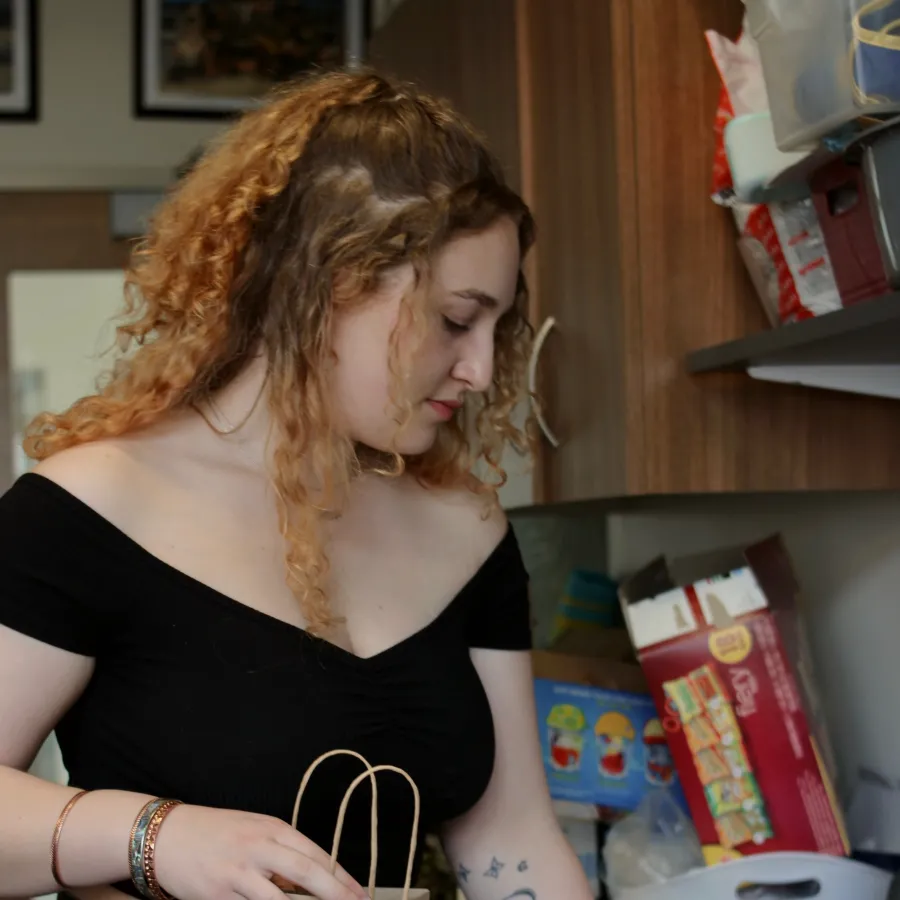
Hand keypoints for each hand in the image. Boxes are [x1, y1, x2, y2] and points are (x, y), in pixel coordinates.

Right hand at [152, 804, 368, 899]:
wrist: (166, 836)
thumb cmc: (214, 833)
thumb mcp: (253, 830)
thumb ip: (281, 853)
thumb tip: (312, 882)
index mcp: (272, 828)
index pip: (316, 854)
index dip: (341, 877)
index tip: (360, 893)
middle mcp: (258, 848)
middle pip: (307, 873)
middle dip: (336, 893)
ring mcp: (238, 874)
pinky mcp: (218, 896)